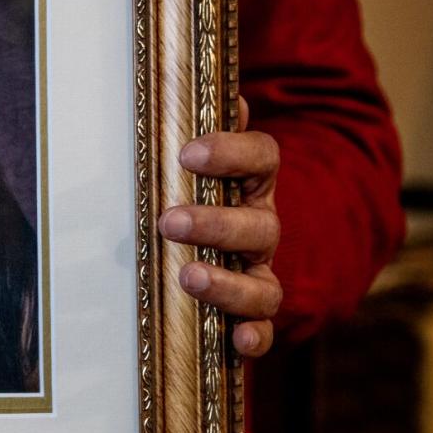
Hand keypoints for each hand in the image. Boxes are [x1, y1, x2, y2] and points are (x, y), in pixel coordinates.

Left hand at [158, 97, 280, 356]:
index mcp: (252, 184)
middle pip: (258, 225)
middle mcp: (262, 229)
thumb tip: (221, 90)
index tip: (188, 152)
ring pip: (263, 283)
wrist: (222, 249)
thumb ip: (204, 130)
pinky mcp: (251, 316)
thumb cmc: (197, 193)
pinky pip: (264, 331)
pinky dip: (255, 337)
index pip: (262, 158)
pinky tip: (239, 341)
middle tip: (168, 220)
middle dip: (215, 223)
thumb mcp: (196, 162)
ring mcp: (259, 274)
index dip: (231, 152)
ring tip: (188, 278)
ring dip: (228, 283)